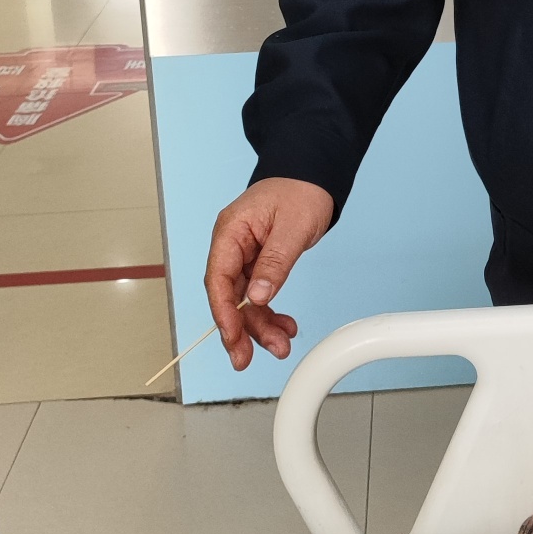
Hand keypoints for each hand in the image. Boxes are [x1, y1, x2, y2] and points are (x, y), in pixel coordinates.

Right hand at [205, 178, 334, 369]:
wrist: (314, 174)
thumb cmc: (302, 190)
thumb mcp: (292, 227)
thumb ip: (274, 262)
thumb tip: (256, 297)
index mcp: (231, 231)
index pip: (218, 278)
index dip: (223, 313)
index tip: (233, 338)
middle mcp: (232, 244)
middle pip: (228, 295)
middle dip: (240, 329)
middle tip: (247, 359)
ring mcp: (244, 254)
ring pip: (244, 300)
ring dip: (259, 325)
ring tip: (281, 345)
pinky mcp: (258, 261)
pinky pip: (258, 293)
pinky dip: (270, 311)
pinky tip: (284, 326)